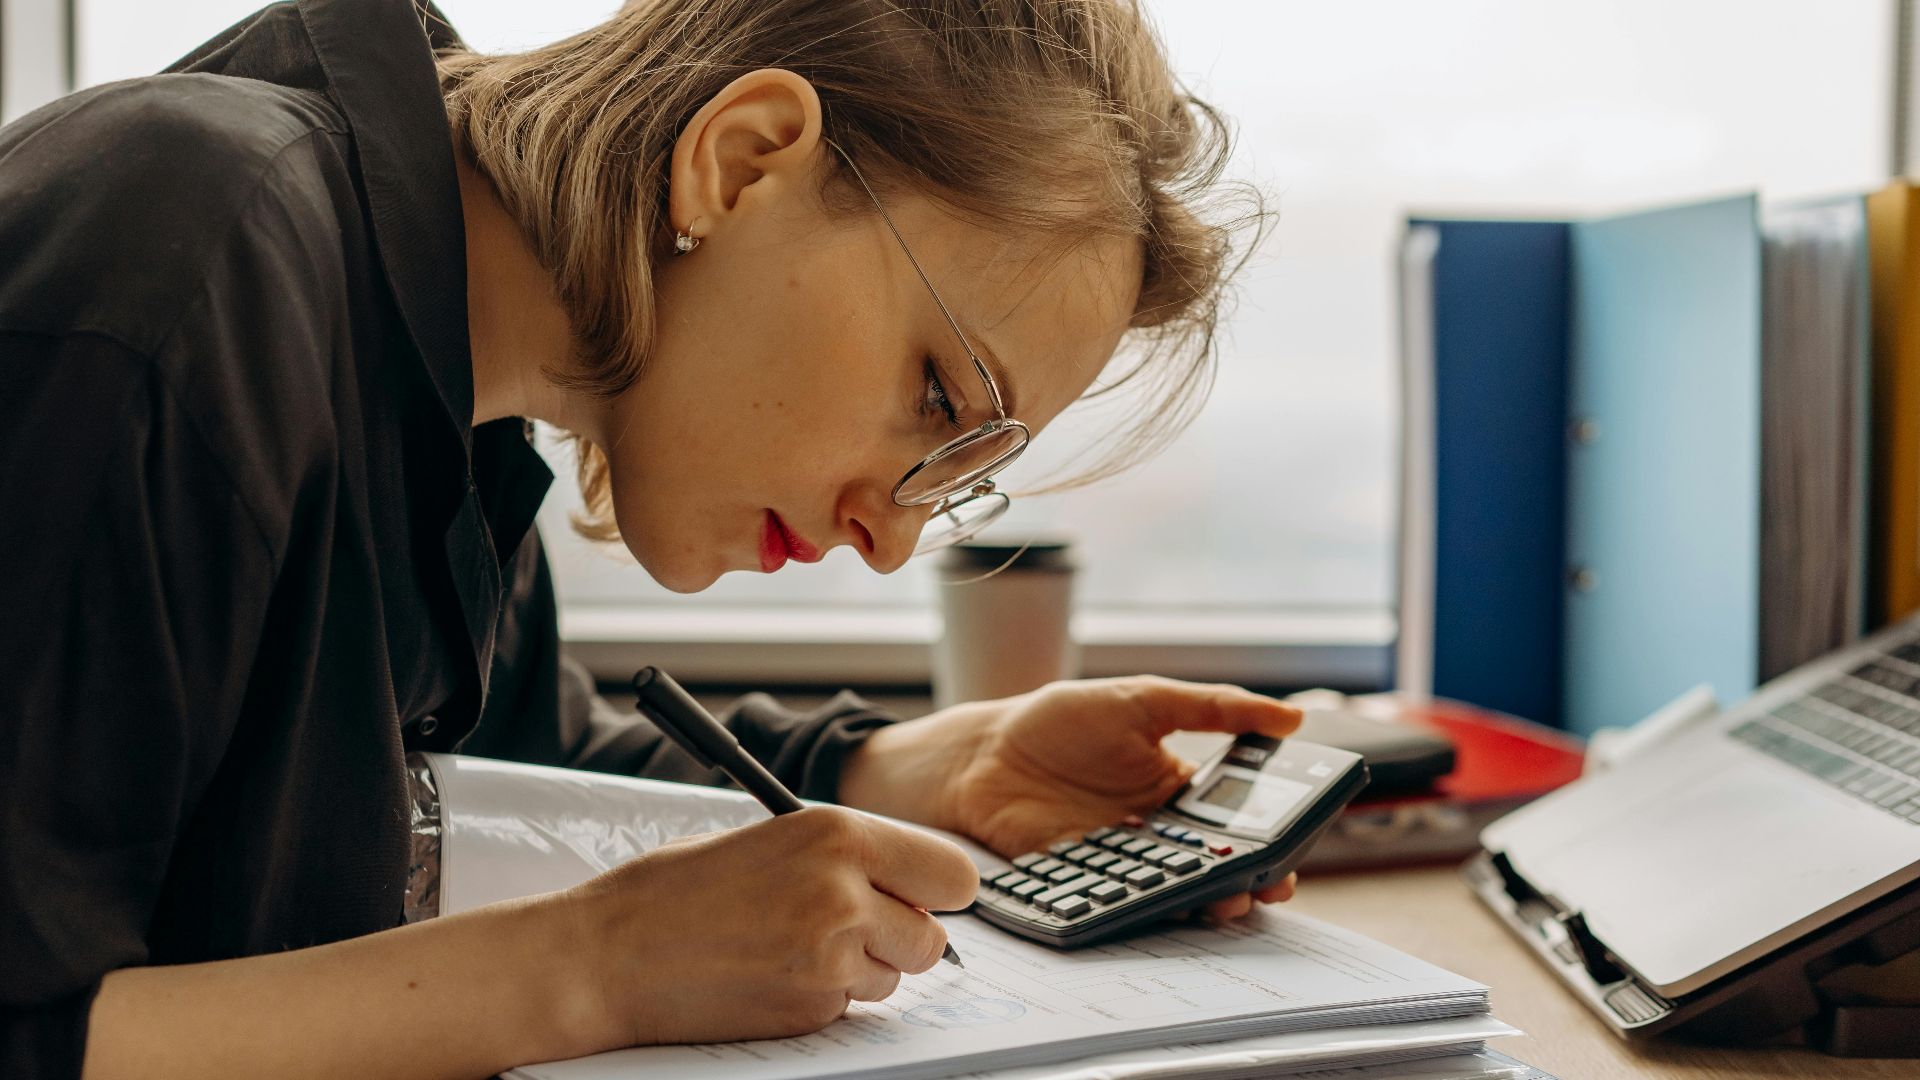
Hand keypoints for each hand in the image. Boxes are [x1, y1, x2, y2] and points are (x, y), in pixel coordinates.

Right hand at [561, 806, 977, 1048]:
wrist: (607, 956)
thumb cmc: (673, 891)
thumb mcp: (770, 839)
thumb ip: (842, 856)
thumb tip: (901, 881)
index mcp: (837, 834)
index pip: (952, 874)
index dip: (940, 891)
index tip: (923, 896)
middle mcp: (844, 894)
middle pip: (933, 938)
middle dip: (904, 937)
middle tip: (857, 928)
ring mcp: (830, 959)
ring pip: (894, 978)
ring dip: (862, 970)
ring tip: (793, 947)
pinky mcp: (809, 1010)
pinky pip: (849, 1009)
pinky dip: (823, 998)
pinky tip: (771, 975)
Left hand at [840, 675, 1303, 921]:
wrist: (984, 753)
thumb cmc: (1062, 721)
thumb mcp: (1144, 699)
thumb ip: (1213, 708)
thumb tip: (1291, 717)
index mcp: (1178, 788)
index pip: (1237, 820)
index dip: (1268, 836)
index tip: (1293, 847)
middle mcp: (1156, 831)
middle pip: (1214, 863)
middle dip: (1249, 877)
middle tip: (1272, 884)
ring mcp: (1123, 860)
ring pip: (1177, 888)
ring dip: (1208, 898)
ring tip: (1230, 898)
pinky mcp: (1087, 881)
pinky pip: (1125, 900)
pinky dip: (1150, 906)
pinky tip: (1168, 903)